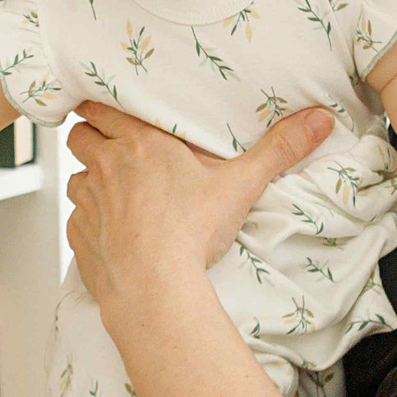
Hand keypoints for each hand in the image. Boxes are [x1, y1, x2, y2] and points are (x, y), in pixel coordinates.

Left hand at [64, 102, 331, 329]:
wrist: (154, 290)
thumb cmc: (191, 233)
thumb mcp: (240, 184)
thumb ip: (279, 149)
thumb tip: (319, 118)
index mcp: (139, 143)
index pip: (100, 107)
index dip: (101, 107)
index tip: (110, 110)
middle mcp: (105, 167)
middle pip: (79, 135)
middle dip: (92, 137)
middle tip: (114, 147)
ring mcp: (88, 203)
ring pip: (76, 177)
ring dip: (91, 180)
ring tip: (115, 192)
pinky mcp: (79, 237)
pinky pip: (77, 220)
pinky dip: (90, 220)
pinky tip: (112, 231)